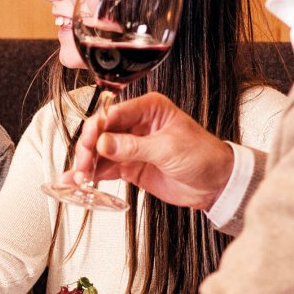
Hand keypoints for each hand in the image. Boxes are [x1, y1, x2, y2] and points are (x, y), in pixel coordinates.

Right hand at [64, 90, 236, 210]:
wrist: (216, 184)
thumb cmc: (203, 156)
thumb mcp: (168, 149)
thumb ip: (133, 146)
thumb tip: (103, 143)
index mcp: (149, 108)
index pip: (113, 113)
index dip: (97, 128)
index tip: (89, 144)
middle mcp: (137, 124)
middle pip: (101, 132)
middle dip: (88, 148)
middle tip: (83, 165)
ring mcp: (131, 146)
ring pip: (99, 151)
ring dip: (86, 164)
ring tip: (78, 179)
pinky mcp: (129, 166)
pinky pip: (105, 168)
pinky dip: (92, 175)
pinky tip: (79, 182)